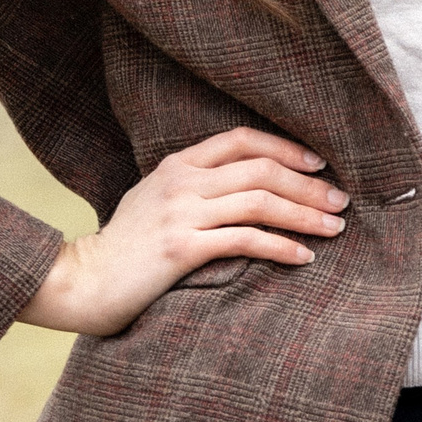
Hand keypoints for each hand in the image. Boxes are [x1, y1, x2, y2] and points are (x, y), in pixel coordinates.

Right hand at [18, 127, 346, 336]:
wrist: (80, 282)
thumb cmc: (123, 248)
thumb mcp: (155, 201)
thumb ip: (193, 187)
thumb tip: (247, 189)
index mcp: (177, 164)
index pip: (242, 139)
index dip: (286, 147)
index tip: (319, 164)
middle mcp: (181, 181)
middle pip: (261, 169)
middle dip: (308, 184)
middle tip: (341, 201)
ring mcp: (181, 213)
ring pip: (260, 202)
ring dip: (304, 215)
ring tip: (334, 228)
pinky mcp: (182, 248)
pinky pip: (245, 240)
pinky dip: (281, 246)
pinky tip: (303, 257)